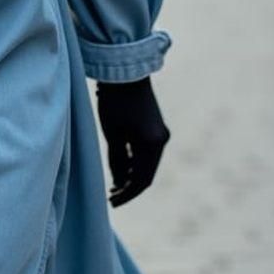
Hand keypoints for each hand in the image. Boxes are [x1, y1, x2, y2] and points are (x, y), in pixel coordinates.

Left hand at [95, 76, 170, 207]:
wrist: (125, 71)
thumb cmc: (115, 101)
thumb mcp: (113, 133)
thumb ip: (117, 159)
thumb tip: (120, 181)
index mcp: (152, 144)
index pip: (141, 180)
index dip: (127, 194)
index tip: (112, 202)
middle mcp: (161, 140)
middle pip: (147, 173)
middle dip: (130, 186)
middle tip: (112, 196)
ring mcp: (160, 133)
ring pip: (147, 163)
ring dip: (133, 174)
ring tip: (114, 183)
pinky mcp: (155, 126)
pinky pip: (147, 151)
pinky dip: (136, 161)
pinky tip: (122, 166)